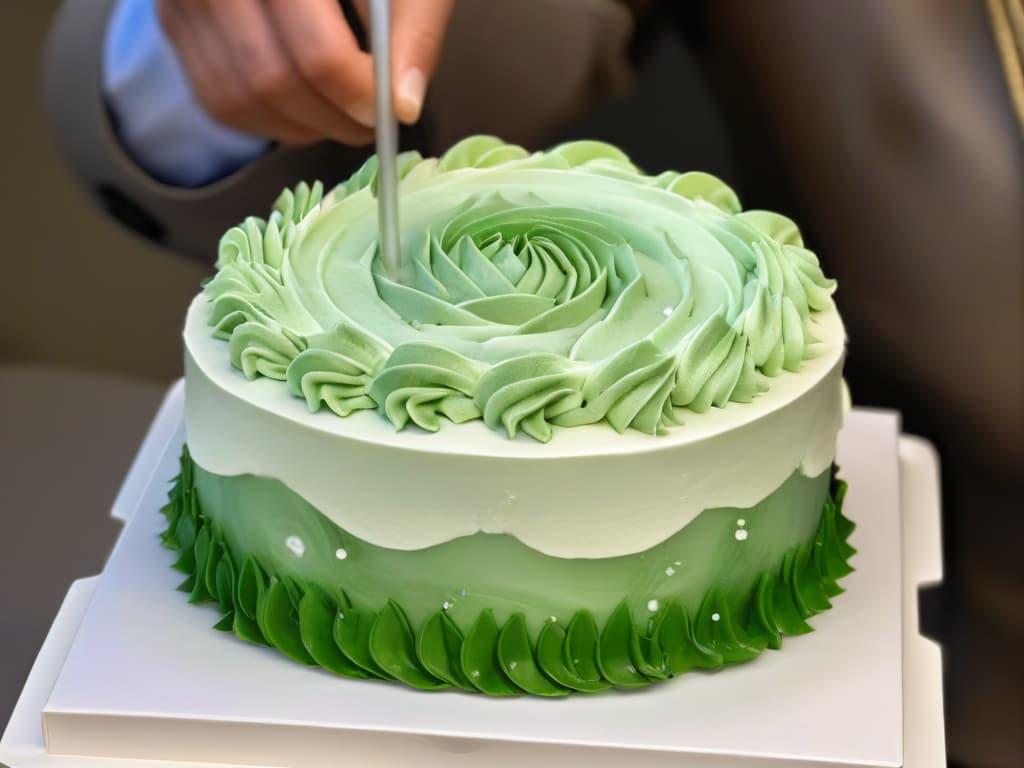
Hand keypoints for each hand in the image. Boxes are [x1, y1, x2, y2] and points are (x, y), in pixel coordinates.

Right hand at [156, 0, 454, 145]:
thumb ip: (411, 30)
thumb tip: (404, 106)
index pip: (317, 52)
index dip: (356, 93)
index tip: (387, 110)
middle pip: (272, 79)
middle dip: (331, 118)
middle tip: (369, 122)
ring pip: (239, 98)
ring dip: (299, 126)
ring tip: (340, 115)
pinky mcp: (174, 18)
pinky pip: (215, 98)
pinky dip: (264, 119)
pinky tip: (303, 108)